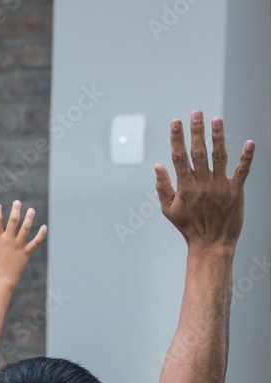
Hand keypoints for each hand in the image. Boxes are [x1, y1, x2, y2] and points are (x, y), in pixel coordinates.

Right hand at [0, 201, 46, 288]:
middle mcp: (8, 241)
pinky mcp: (26, 253)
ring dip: (29, 218)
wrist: (1, 282)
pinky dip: (41, 234)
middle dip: (15, 210)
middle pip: (13, 221)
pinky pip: (36, 242)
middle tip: (17, 202)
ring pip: (25, 229)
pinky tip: (44, 227)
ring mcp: (18, 246)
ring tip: (31, 210)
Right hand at [155, 111, 254, 251]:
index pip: (179, 157)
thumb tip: (158, 166)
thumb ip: (163, 187)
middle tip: (196, 113)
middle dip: (197, 131)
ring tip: (217, 120)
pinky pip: (242, 171)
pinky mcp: (236, 192)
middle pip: (198, 152)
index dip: (177, 138)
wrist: (212, 244)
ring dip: (218, 137)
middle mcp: (203, 183)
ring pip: (219, 156)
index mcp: (185, 187)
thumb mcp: (168, 210)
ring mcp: (221, 187)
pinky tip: (249, 142)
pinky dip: (246, 157)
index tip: (175, 122)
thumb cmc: (189, 227)